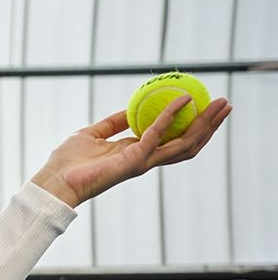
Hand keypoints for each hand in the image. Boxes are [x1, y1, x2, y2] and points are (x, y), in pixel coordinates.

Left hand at [29, 95, 231, 207]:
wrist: (54, 181)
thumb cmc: (68, 161)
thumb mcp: (93, 133)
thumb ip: (114, 123)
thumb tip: (131, 108)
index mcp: (137, 152)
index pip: (173, 139)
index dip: (191, 125)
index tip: (205, 104)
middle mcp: (145, 159)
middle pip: (187, 143)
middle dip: (210, 125)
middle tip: (226, 104)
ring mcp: (142, 162)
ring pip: (184, 143)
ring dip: (204, 123)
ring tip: (221, 105)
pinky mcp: (133, 161)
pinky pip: (156, 133)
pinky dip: (170, 115)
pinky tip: (183, 99)